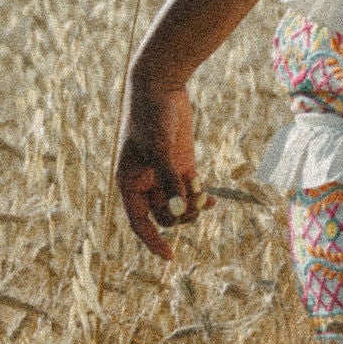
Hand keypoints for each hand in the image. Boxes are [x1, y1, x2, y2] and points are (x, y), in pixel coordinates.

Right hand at [116, 74, 211, 258]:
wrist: (160, 85)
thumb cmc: (151, 115)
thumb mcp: (159, 148)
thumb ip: (169, 179)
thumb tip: (179, 212)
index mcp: (129, 183)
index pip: (139, 222)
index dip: (152, 241)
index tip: (170, 257)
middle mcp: (145, 183)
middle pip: (165, 216)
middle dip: (182, 215)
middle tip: (197, 201)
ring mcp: (164, 174)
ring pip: (180, 205)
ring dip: (193, 205)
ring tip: (204, 192)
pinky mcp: (181, 164)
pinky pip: (191, 191)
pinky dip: (202, 197)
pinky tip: (213, 199)